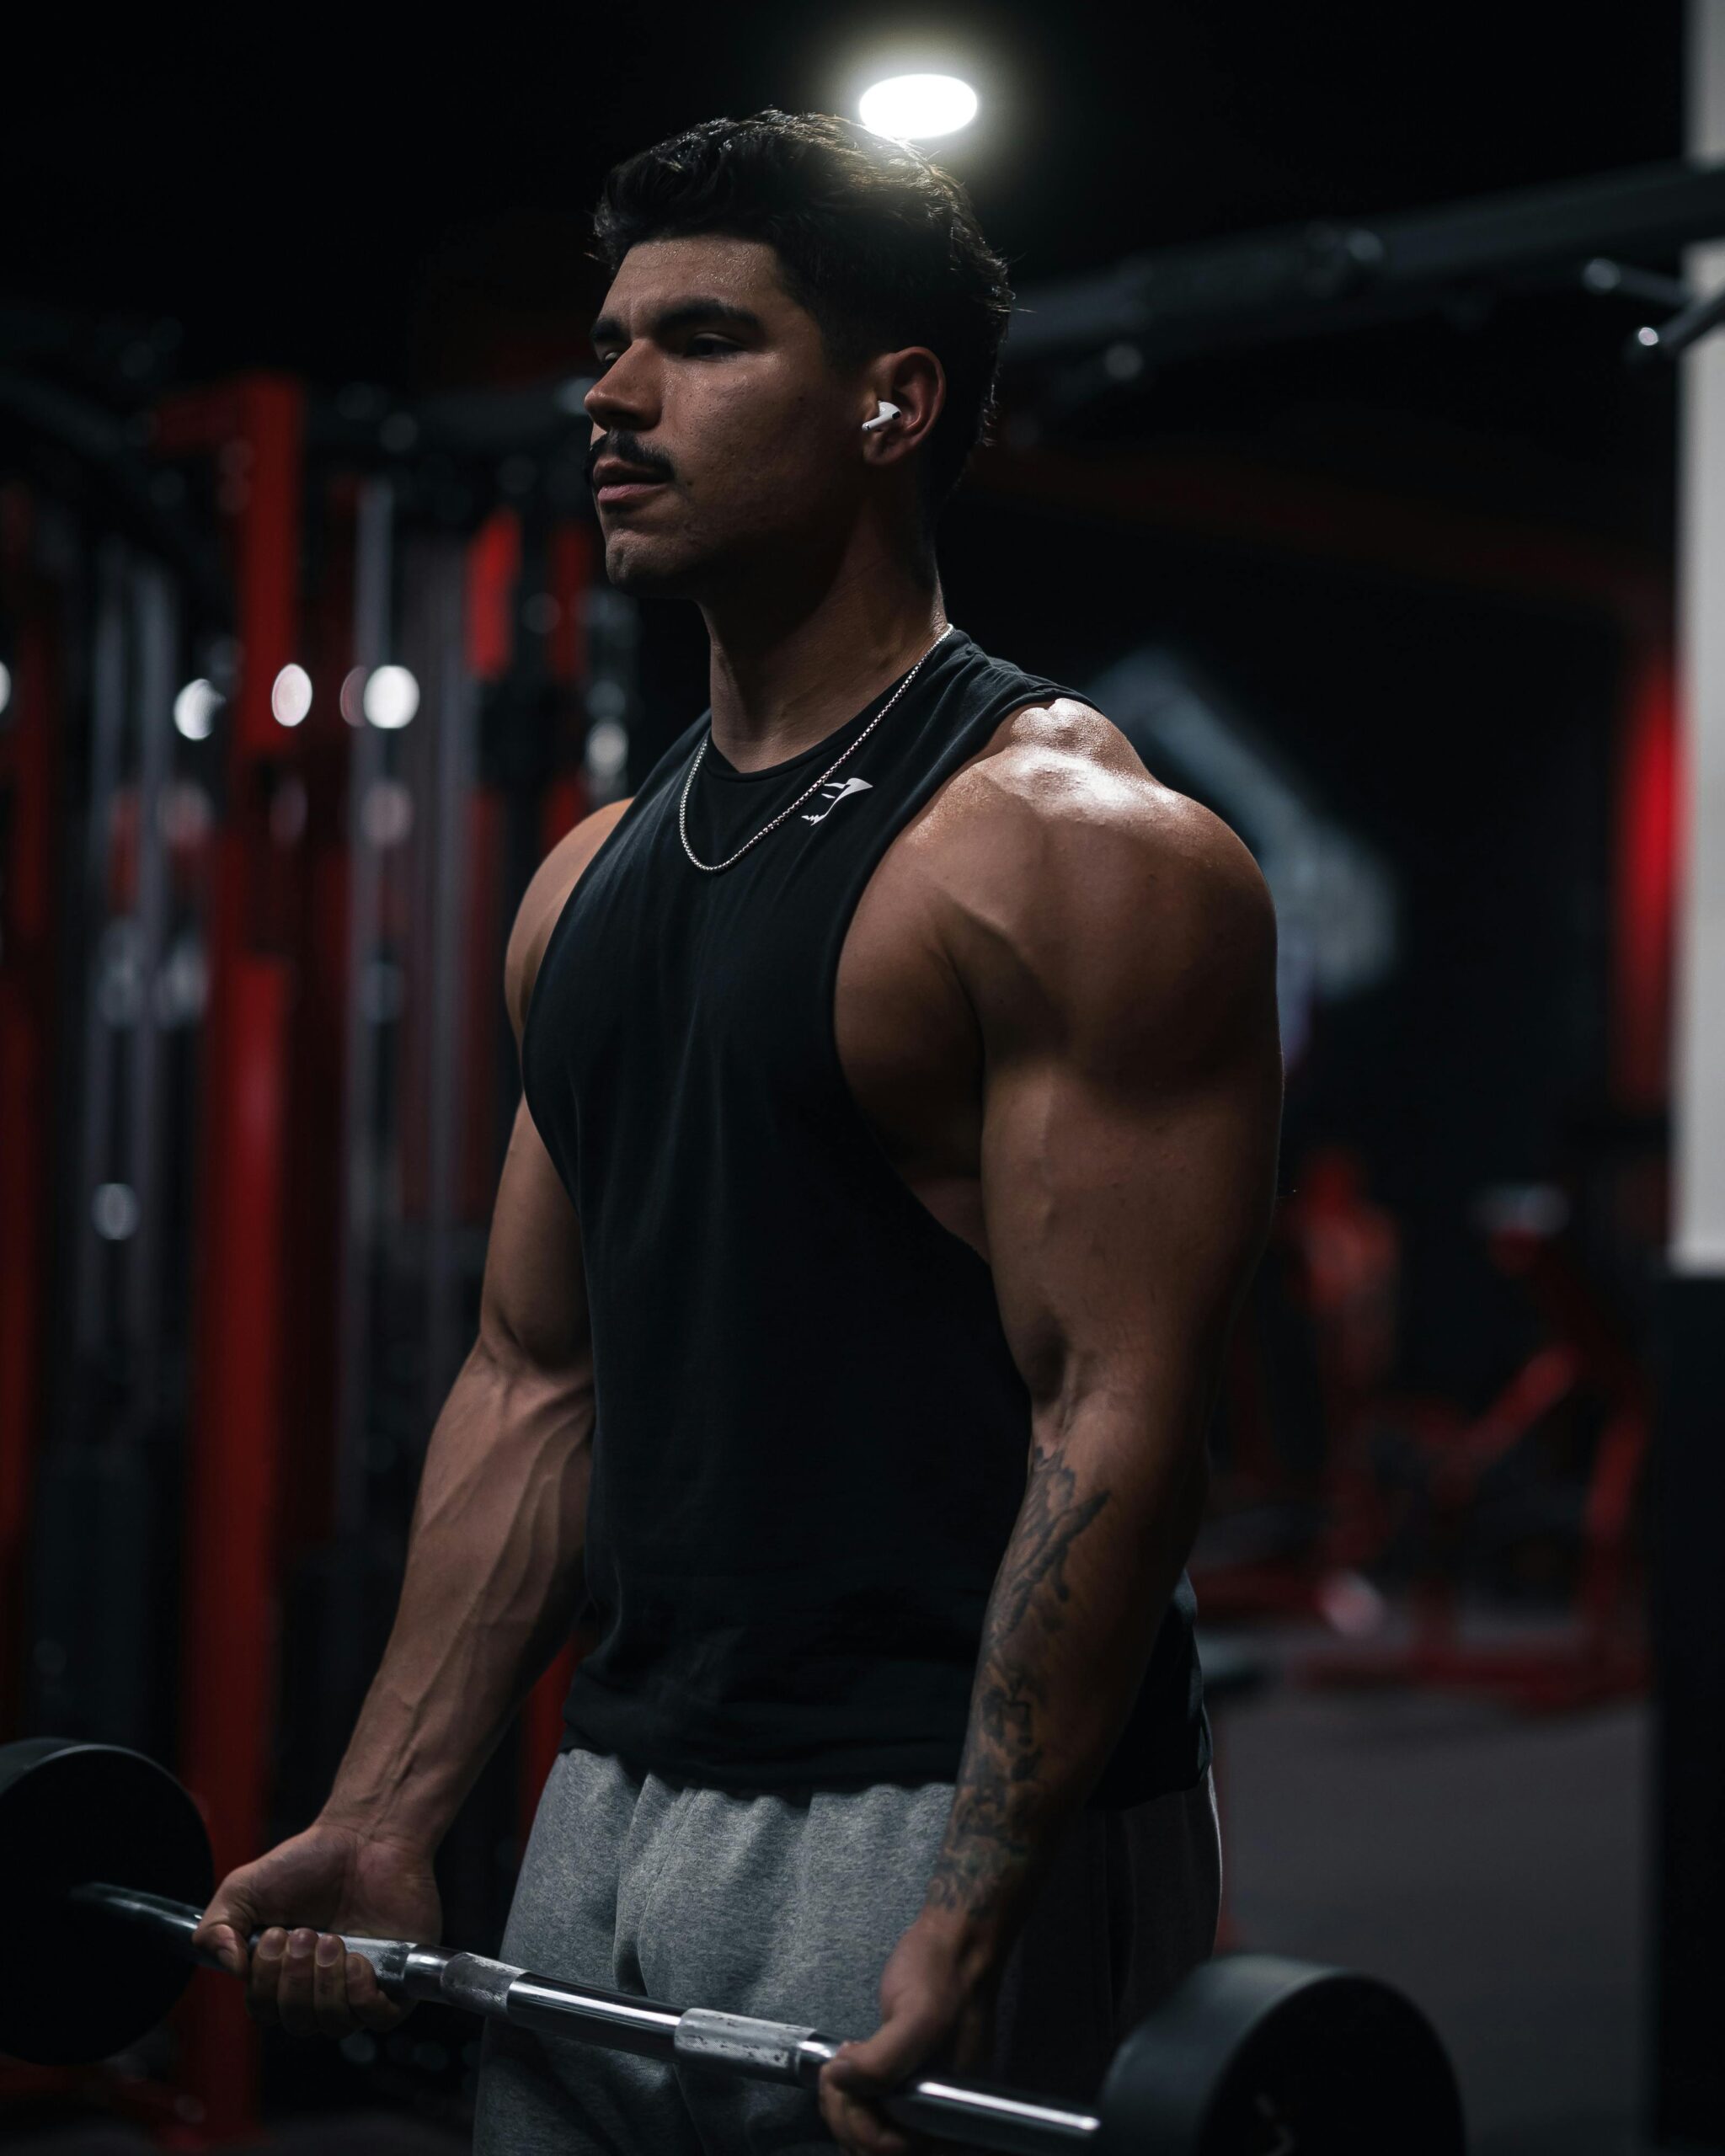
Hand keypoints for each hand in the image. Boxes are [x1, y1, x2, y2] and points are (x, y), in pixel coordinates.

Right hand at [192, 1819, 442, 2038]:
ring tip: (333, 1939)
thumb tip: (230, 1970)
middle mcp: (320, 1986)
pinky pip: (378, 2019)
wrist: (366, 1837)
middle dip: (296, 1979)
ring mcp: (359, 1986)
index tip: (275, 1935)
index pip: (265, 2011)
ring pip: (335, 2024)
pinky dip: (362, 1995)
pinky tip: (359, 1961)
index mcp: (284, 1974)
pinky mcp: (395, 1980)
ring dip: (327, 1983)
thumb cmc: (309, 1862)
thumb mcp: (245, 1888)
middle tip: (307, 1932)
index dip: (265, 1983)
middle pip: (298, 2023)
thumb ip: (216, 1928)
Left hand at [818, 1913, 997, 2155]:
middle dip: (845, 2115)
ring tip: (838, 2066)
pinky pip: (871, 2112)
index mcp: (950, 2119)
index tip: (844, 2086)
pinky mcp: (904, 2086)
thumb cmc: (943, 1977)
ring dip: (842, 2106)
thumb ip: (882, 2060)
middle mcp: (938, 2120)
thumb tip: (839, 2081)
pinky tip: (845, 2066)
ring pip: (868, 2134)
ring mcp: (920, 2103)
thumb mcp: (919, 2017)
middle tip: (834, 2072)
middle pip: (876, 2150)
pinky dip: (848, 2097)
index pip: (893, 2153)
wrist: (955, 1945)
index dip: (860, 2127)